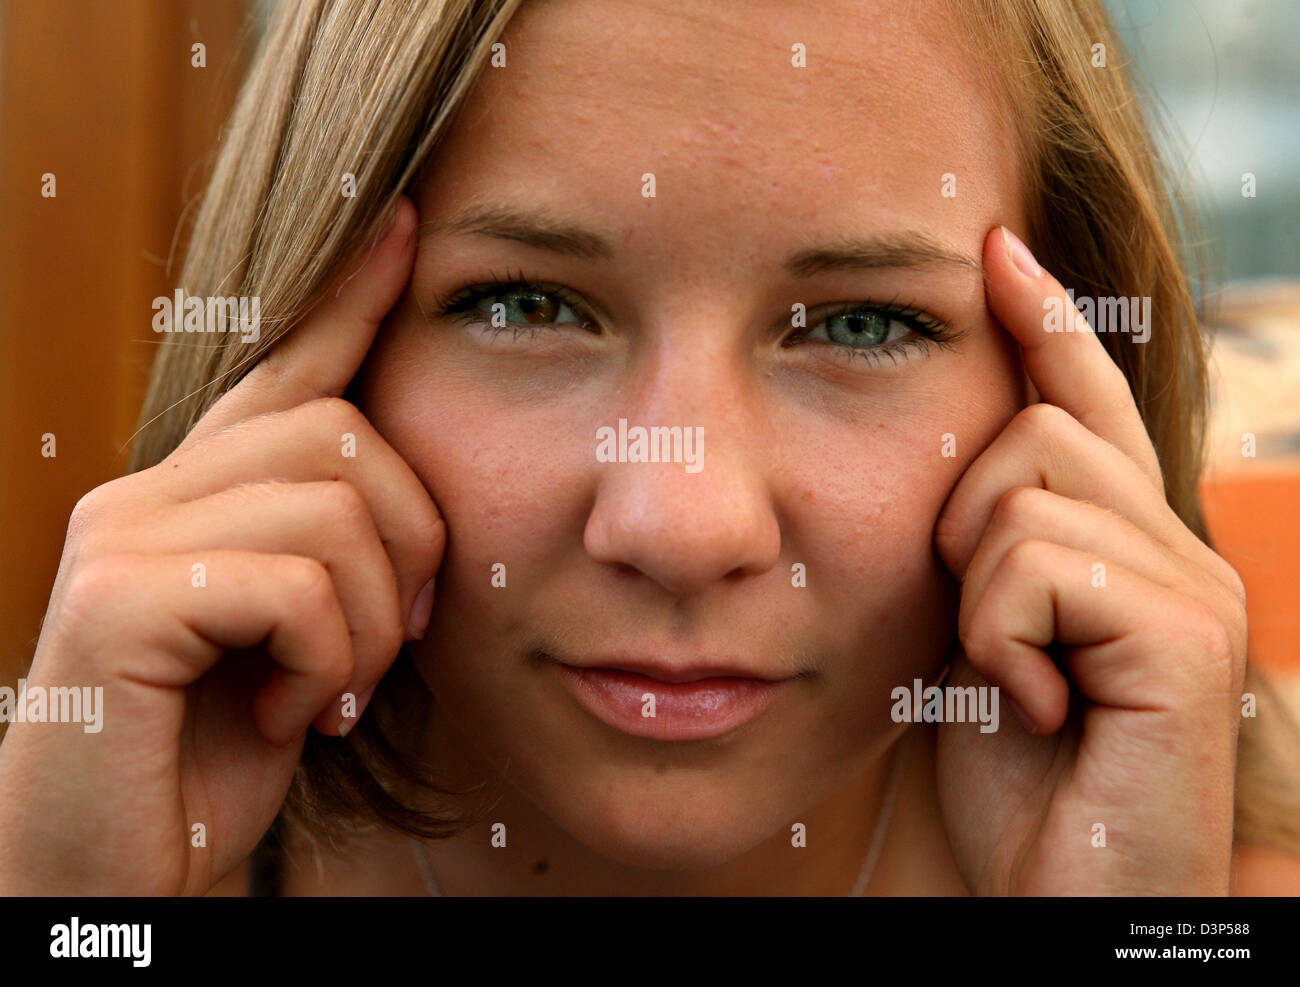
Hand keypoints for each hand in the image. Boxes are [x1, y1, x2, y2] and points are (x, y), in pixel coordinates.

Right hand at [0, 196, 443, 894]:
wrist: (124, 862)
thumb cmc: (221, 749)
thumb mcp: (299, 635)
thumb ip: (333, 554)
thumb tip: (410, 503)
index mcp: (200, 489)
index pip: (288, 365)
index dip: (353, 298)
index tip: (407, 227)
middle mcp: (150, 487)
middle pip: (348, 437)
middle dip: (409, 549)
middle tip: (385, 642)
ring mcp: (124, 534)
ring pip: (335, 509)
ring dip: (371, 622)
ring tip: (329, 688)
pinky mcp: (117, 598)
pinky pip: (294, 584)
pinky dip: (325, 661)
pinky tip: (293, 712)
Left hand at [932, 227, 1246, 894]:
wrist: (1049, 893)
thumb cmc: (1009, 776)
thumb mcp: (978, 637)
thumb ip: (986, 548)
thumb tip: (960, 466)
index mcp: (1123, 543)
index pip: (1084, 398)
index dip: (1044, 319)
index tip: (996, 247)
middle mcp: (1178, 549)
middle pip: (1033, 428)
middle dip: (965, 529)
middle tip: (987, 639)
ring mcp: (1194, 589)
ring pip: (1023, 490)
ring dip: (976, 599)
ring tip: (1013, 683)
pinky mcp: (1185, 637)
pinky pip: (1038, 565)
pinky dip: (1000, 641)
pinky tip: (1036, 709)